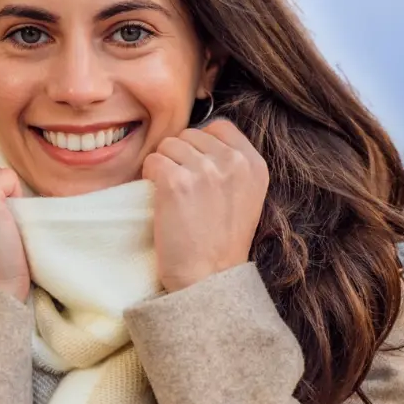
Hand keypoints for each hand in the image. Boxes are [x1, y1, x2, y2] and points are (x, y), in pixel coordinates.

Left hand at [142, 118, 268, 292]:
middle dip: (181, 157)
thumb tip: (199, 137)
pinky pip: (152, 161)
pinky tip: (161, 200)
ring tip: (175, 198)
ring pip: (168, 145)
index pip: (220, 126)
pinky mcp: (176, 181)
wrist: (208, 278)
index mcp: (254, 163)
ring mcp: (205, 170)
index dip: (202, 144)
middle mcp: (233, 162)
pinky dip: (149, 178)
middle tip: (185, 190)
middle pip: (190, 134)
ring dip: (164, 167)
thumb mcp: (246, 195)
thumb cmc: (221, 241)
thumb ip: (231, 163)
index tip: (198, 170)